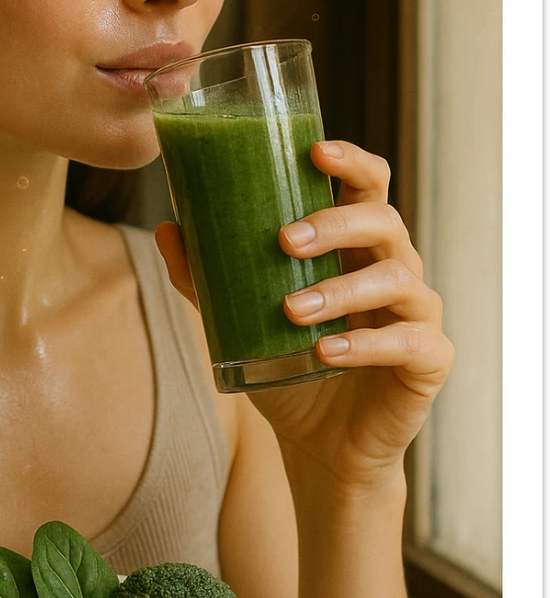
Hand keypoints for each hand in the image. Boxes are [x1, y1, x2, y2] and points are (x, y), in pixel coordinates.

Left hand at [156, 140, 453, 487]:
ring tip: (292, 310)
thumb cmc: (289, 370)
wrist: (319, 447)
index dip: (350, 161)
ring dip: (340, 290)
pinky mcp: (429, 360)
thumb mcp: (239, 322)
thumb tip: (167, 228)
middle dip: (335, 223)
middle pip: (383, 220)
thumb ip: (206, 279)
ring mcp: (417, 313)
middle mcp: (393, 269)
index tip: (314, 151)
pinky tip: (325, 354)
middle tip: (285, 240)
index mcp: (355, 247)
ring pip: (395, 278)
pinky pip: (408, 341)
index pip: (367, 186)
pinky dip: (364, 345)